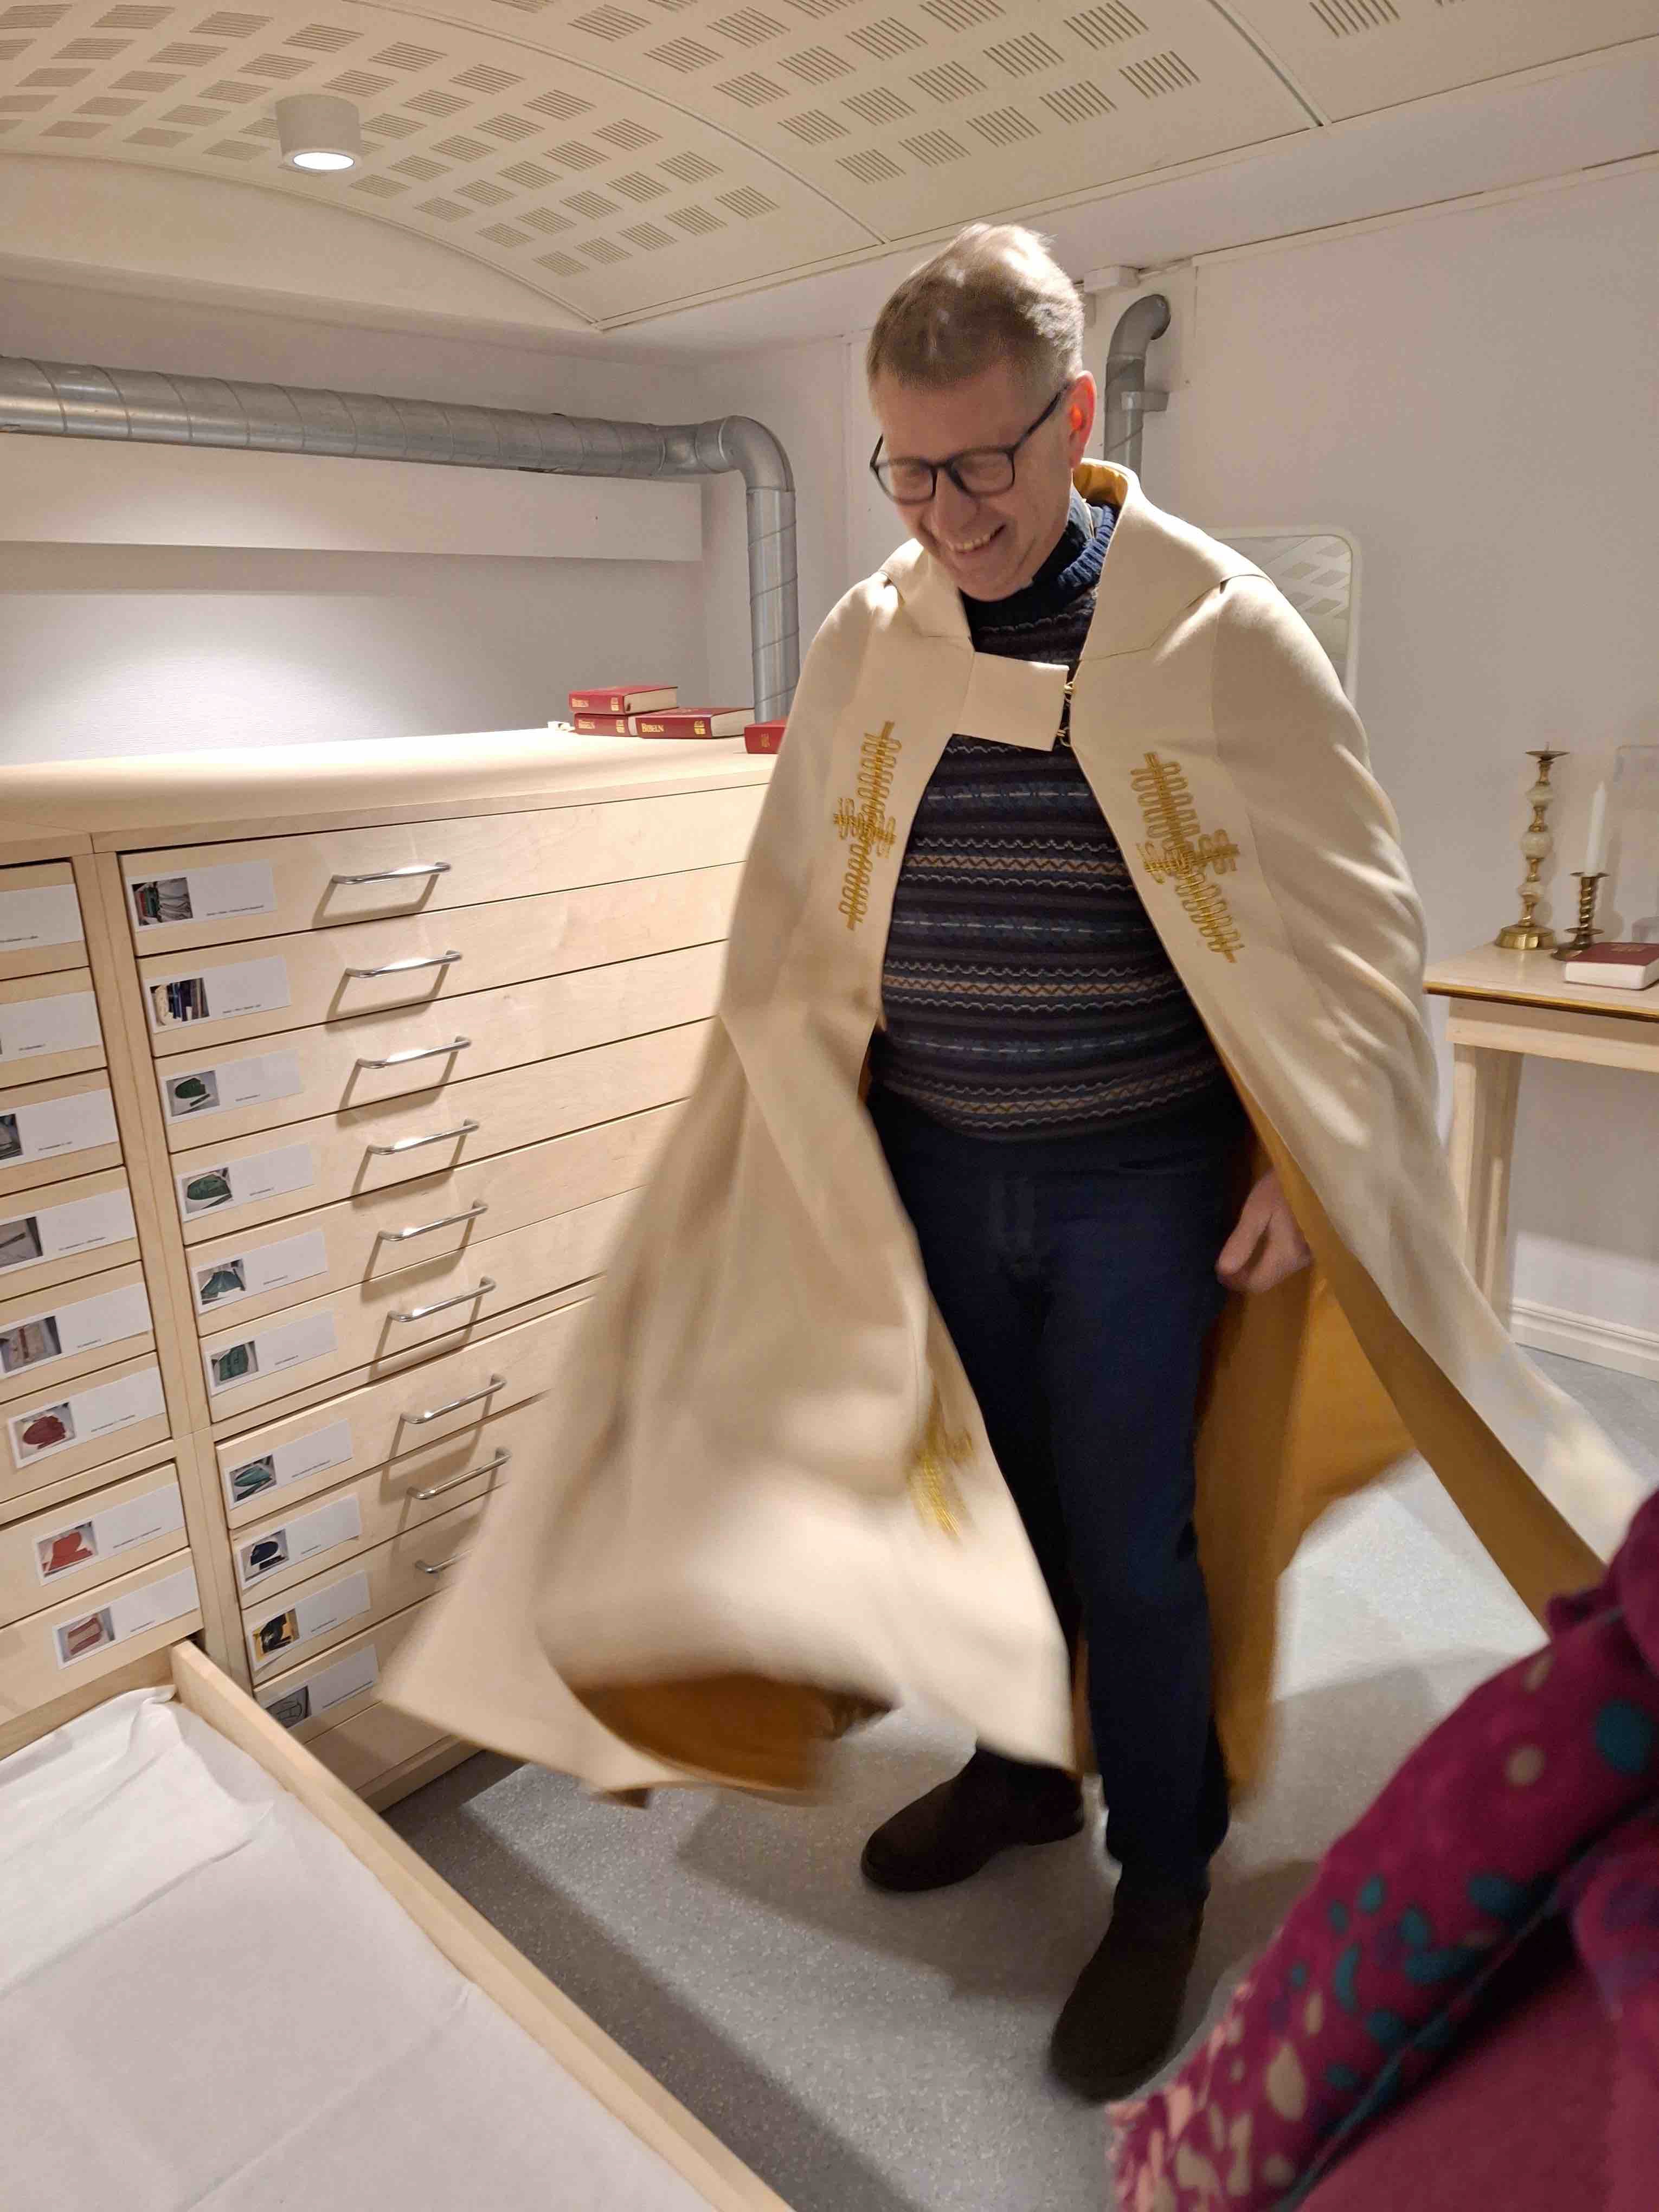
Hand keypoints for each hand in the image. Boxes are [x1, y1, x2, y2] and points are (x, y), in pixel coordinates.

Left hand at [1216, 1169, 1311, 1295]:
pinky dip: (1270, 1257)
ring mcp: (1311, 1255)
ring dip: (1257, 1265)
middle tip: (1225, 1258)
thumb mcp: (1257, 1209)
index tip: (1218, 1268)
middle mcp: (1301, 1262)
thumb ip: (1241, 1242)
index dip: (1234, 1281)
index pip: (1256, 1284)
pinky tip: (1262, 1241)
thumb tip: (1223, 1270)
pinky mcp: (1314, 1245)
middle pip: (1267, 1280)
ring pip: (1277, 1272)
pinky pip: (1287, 1261)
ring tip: (1239, 1249)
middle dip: (1244, 1274)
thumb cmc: (1283, 1187)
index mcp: (1286, 1255)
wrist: (1317, 1169)